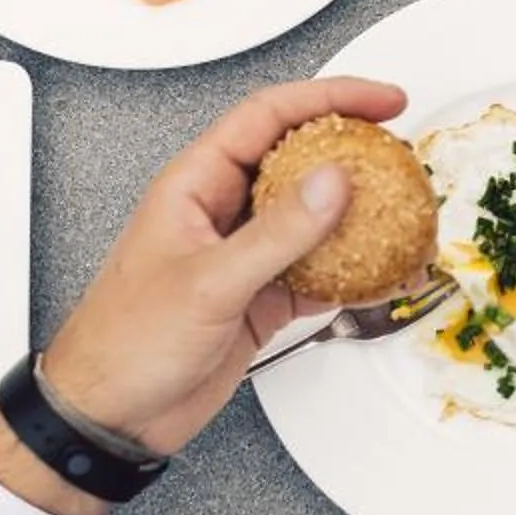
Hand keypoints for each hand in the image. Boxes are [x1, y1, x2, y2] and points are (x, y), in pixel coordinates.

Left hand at [39, 76, 405, 455]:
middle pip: (300, 160)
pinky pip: (317, 271)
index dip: (329, 98)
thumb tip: (332, 183)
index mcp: (196, 185)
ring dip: (360, 217)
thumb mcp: (207, 281)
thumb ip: (277, 231)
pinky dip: (353, 272)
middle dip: (354, 153)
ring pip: (314, 217)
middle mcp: (223, 212)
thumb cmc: (126, 343)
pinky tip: (380, 276)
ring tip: (403, 216)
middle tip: (401, 156)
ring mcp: (245, 255)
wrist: (112, 416)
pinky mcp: (260, 298)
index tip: (381, 102)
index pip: (270, 116)